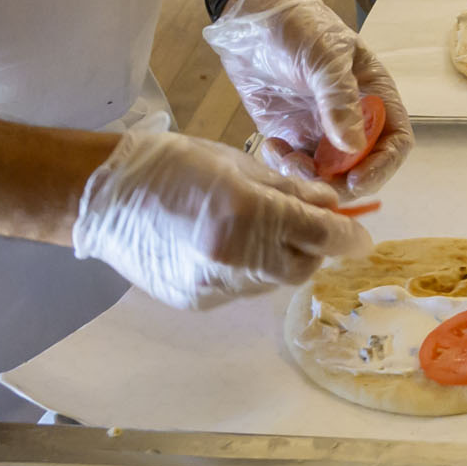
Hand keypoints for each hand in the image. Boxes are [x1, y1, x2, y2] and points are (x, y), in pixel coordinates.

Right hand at [71, 127, 371, 308]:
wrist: (104, 196)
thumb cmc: (172, 164)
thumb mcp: (239, 163)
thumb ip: (290, 189)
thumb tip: (331, 204)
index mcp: (247, 214)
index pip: (319, 234)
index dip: (347, 236)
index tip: (362, 236)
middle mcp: (232, 258)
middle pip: (301, 266)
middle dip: (314, 248)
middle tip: (311, 226)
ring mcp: (212, 286)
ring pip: (271, 282)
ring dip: (281, 259)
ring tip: (262, 230)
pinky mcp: (195, 302)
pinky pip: (241, 290)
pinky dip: (250, 270)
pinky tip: (234, 246)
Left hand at [201, 0, 414, 195]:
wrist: (252, 18)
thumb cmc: (300, 26)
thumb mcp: (326, 56)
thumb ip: (339, 100)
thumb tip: (354, 147)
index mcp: (374, 95)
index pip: (395, 140)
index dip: (383, 165)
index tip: (356, 180)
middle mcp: (352, 118)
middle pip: (362, 166)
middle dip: (341, 181)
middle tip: (315, 184)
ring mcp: (320, 130)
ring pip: (326, 174)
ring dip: (309, 178)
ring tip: (286, 159)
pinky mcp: (289, 135)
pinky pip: (293, 166)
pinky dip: (283, 167)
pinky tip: (270, 147)